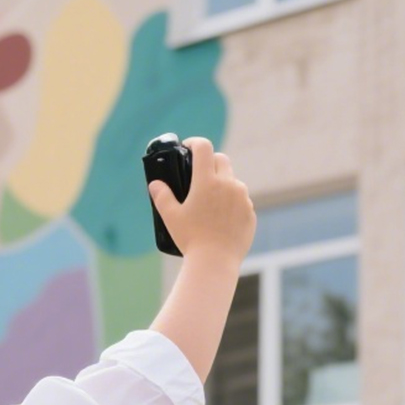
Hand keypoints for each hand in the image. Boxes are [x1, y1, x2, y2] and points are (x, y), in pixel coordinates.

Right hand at [148, 136, 254, 266]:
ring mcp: (242, 197)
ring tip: (209, 202)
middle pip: (221, 160)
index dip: (195, 143)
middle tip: (198, 174)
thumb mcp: (171, 218)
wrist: (215, 261)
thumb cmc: (191, 239)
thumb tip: (155, 184)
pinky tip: (220, 218)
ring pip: (232, 181)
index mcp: (207, 181)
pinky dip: (231, 203)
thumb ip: (162, 197)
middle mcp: (228, 184)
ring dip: (222, 184)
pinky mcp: (249, 211)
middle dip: (209, 162)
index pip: (203, 148)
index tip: (188, 147)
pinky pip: (241, 200)